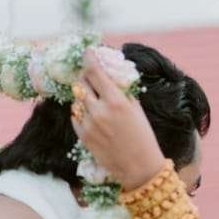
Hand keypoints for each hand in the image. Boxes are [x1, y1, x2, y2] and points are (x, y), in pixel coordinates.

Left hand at [72, 50, 164, 188]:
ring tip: (95, 100)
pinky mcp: (83, 136)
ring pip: (77, 99)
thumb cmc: (143, 136)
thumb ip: (121, 89)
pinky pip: (76, 116)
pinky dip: (81, 112)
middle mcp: (100, 110)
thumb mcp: (136, 108)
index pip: (94, 71)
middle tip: (91, 77)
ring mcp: (89, 124)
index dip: (88, 58)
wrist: (140, 167)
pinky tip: (92, 115)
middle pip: (81, 82)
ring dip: (83, 95)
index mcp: (116, 100)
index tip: (87, 52)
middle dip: (85, 77)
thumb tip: (109, 71)